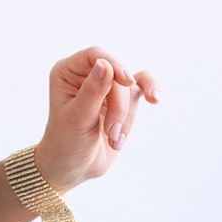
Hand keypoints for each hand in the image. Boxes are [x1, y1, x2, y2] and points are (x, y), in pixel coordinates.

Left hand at [34, 46, 159, 192]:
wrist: (74, 166)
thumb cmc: (66, 141)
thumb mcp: (77, 117)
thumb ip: (92, 91)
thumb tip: (104, 63)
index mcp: (67, 72)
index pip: (95, 55)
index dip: (114, 64)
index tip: (127, 81)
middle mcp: (86, 74)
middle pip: (116, 74)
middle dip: (118, 106)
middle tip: (110, 133)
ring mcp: (106, 87)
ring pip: (131, 84)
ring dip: (127, 113)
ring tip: (117, 137)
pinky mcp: (123, 101)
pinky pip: (141, 89)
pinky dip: (149, 93)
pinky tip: (155, 98)